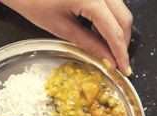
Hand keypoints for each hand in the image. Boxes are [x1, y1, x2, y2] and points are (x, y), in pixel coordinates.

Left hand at [2, 0, 132, 74]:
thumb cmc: (31, 0)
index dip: (121, 53)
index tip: (124, 69)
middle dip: (122, 42)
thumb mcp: (61, 27)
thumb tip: (108, 60)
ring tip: (104, 46)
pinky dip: (110, 19)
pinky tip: (99, 30)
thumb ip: (89, 44)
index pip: (115, 31)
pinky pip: (112, 4)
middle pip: (124, 19)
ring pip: (121, 11)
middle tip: (117, 60)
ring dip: (117, 30)